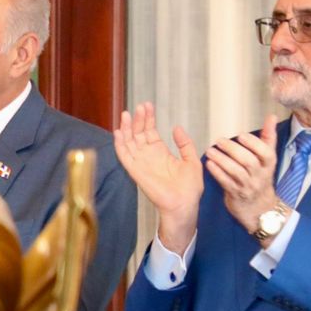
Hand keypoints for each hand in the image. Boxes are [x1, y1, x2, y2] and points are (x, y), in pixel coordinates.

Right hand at [114, 102, 202, 253]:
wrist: (184, 204)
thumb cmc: (189, 188)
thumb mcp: (192, 160)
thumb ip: (184, 144)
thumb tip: (177, 128)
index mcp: (160, 153)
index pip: (150, 132)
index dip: (148, 119)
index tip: (147, 106)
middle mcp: (148, 156)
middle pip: (138, 134)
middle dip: (138, 119)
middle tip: (140, 106)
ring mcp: (140, 163)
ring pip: (129, 142)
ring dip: (127, 128)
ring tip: (127, 114)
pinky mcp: (135, 171)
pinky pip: (124, 156)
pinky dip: (120, 144)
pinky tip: (119, 132)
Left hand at [207, 115, 280, 236]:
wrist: (260, 207)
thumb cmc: (261, 176)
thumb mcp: (267, 158)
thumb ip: (267, 137)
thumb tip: (271, 116)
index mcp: (269, 164)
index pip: (266, 153)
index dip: (254, 144)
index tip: (241, 135)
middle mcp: (260, 175)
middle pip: (249, 162)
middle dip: (234, 150)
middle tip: (219, 141)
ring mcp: (248, 186)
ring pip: (236, 172)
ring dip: (222, 160)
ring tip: (210, 151)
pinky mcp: (236, 194)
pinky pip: (226, 182)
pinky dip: (217, 173)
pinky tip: (209, 164)